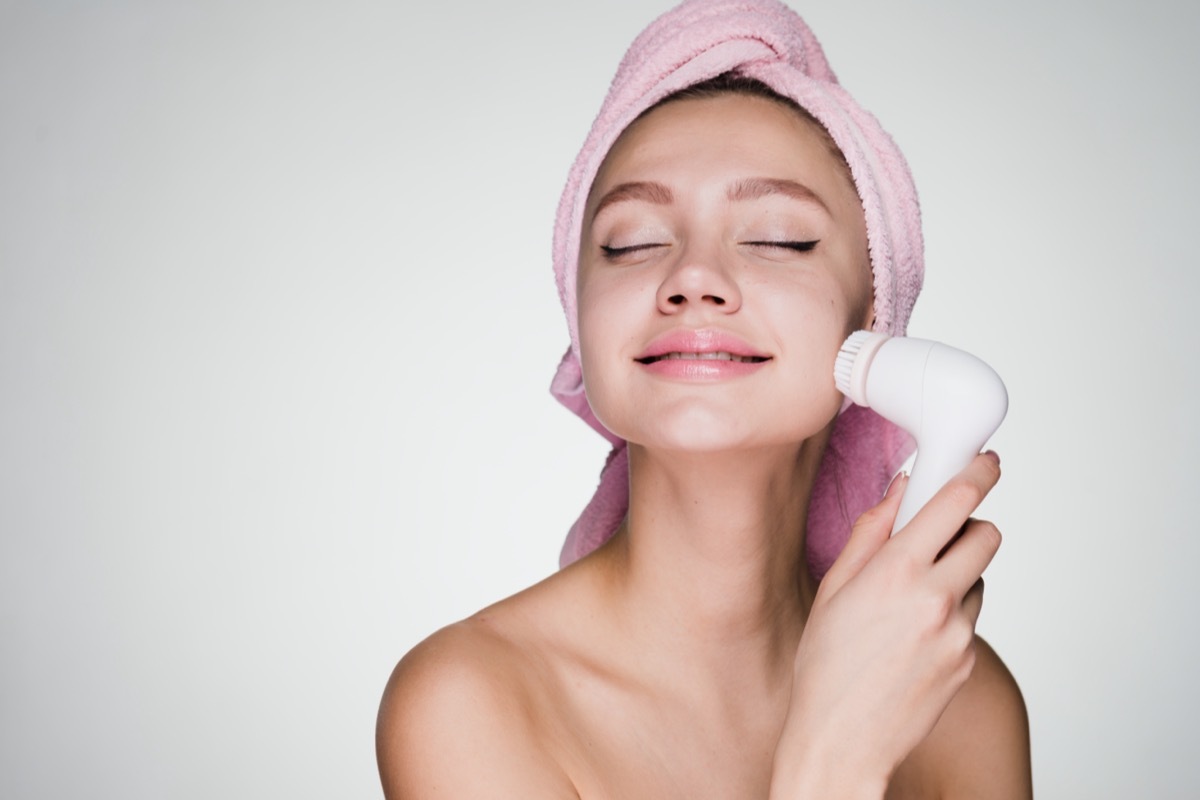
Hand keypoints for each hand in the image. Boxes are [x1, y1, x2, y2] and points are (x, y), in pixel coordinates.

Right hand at [771, 452, 1001, 797]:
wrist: (841, 740)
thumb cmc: (825, 666)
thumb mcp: (835, 588)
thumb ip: (871, 532)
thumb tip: (900, 491)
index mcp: (896, 571)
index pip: (955, 502)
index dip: (977, 472)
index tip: (985, 461)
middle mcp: (935, 598)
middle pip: (987, 535)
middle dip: (969, 527)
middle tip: (939, 537)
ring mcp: (958, 633)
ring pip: (979, 579)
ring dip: (958, 576)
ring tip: (911, 604)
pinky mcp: (969, 661)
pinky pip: (972, 619)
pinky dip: (952, 616)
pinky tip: (914, 638)